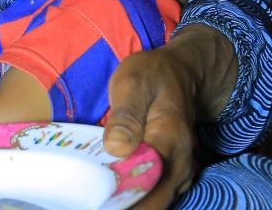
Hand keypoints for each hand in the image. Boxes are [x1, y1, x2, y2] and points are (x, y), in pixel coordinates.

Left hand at [102, 27, 235, 208]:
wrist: (180, 73)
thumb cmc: (152, 75)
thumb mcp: (133, 83)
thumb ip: (126, 115)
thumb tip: (116, 149)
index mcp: (170, 140)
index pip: (147, 181)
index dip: (122, 198)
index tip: (96, 202)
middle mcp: (181, 164)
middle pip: (153, 202)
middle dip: (124, 205)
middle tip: (90, 203)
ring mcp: (179, 173)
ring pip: (155, 203)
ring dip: (128, 204)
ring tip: (95, 201)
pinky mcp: (172, 176)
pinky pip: (155, 197)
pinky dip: (135, 200)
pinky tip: (110, 197)